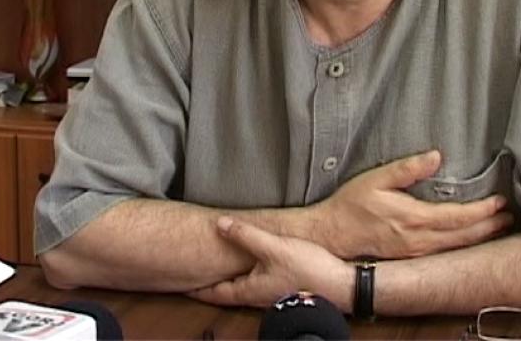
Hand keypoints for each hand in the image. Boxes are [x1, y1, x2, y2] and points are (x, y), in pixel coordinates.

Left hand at [189, 217, 352, 310]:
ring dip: (227, 278)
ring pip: (241, 286)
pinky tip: (250, 262)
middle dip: (208, 283)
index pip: (212, 292)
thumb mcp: (273, 247)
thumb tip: (219, 223)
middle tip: (192, 272)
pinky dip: (245, 273)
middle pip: (225, 291)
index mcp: (248, 290)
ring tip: (216, 265)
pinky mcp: (282, 286)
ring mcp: (270, 293)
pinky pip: (255, 281)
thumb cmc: (307, 270)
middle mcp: (256, 296)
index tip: (179, 282)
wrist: (340, 285)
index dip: (194, 287)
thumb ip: (246, 235)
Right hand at [314, 150, 512, 259]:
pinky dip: (463, 245)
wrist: (334, 233)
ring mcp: (416, 252)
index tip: (499, 202)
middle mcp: (419, 239)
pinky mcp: (411, 256)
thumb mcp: (377, 178)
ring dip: (480, 237)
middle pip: (464, 236)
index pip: (458, 217)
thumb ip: (407, 168)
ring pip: (457, 247)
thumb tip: (435, 156)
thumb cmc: (353, 204)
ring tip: (498, 227)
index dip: (482, 211)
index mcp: (414, 218)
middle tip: (509, 216)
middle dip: (489, 226)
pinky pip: (445, 252)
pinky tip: (471, 239)